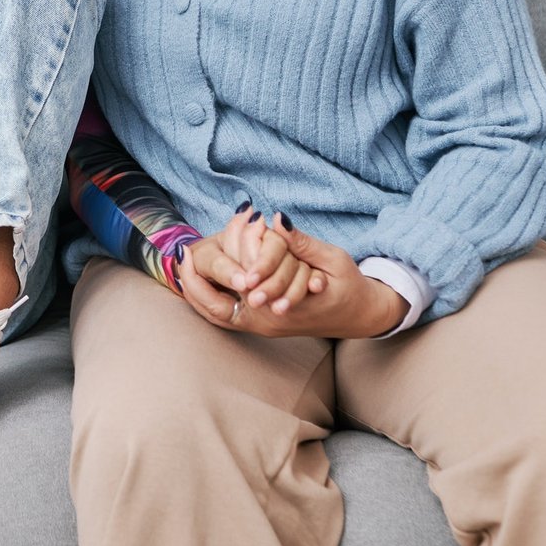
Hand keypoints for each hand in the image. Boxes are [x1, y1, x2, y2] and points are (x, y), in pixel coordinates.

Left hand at [175, 216, 407, 339]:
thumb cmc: (349, 286)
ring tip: (185, 264)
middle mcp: (267, 321)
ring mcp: (264, 325)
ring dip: (198, 292)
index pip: (238, 287)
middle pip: (217, 309)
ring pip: (219, 315)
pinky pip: (227, 315)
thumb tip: (278, 220)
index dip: (215, 269)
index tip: (195, 251)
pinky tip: (199, 278)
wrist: (360, 314)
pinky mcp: (264, 323)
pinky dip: (209, 299)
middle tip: (184, 254)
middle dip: (196, 284)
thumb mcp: (331, 259)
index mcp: (281, 306)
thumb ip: (302, 242)